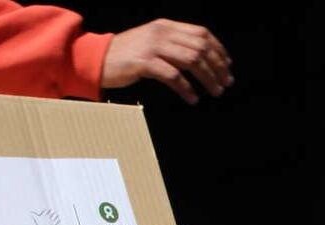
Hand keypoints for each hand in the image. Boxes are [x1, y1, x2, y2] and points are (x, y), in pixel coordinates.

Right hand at [101, 19, 233, 103]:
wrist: (97, 58)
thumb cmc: (127, 55)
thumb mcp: (153, 42)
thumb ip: (174, 45)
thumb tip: (202, 59)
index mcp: (166, 26)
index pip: (201, 33)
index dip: (219, 49)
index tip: (227, 66)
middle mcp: (161, 33)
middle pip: (201, 47)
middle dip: (217, 67)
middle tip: (225, 83)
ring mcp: (152, 47)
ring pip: (192, 60)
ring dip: (208, 78)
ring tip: (215, 92)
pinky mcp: (144, 63)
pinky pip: (173, 76)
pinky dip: (187, 89)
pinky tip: (193, 98)